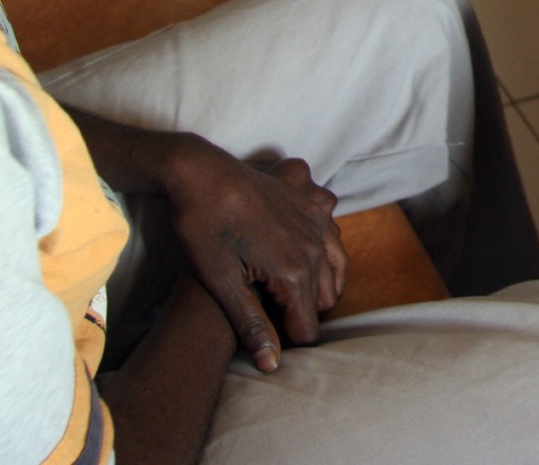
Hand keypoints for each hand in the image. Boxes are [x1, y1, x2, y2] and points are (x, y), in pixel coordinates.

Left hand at [162, 144, 348, 370]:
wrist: (201, 173)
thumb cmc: (204, 229)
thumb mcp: (221, 283)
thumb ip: (251, 325)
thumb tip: (272, 366)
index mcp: (295, 271)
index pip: (307, 328)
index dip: (285, 339)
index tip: (262, 334)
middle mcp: (317, 247)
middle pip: (324, 302)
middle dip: (301, 314)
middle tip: (265, 310)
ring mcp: (320, 221)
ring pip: (337, 271)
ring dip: (317, 286)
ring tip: (280, 288)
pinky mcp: (315, 203)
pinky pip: (335, 237)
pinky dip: (325, 252)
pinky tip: (301, 253)